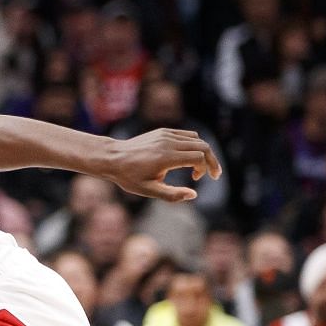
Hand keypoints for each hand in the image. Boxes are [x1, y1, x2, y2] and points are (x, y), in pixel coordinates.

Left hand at [98, 129, 221, 202]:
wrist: (112, 157)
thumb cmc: (129, 177)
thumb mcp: (148, 190)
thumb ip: (172, 195)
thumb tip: (193, 194)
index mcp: (166, 157)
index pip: (199, 157)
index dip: (205, 169)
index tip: (197, 179)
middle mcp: (168, 142)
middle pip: (203, 146)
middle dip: (211, 160)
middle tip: (213, 174)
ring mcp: (166, 134)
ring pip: (196, 139)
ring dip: (203, 152)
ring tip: (199, 167)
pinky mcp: (163, 131)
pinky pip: (186, 135)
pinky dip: (193, 144)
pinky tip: (188, 157)